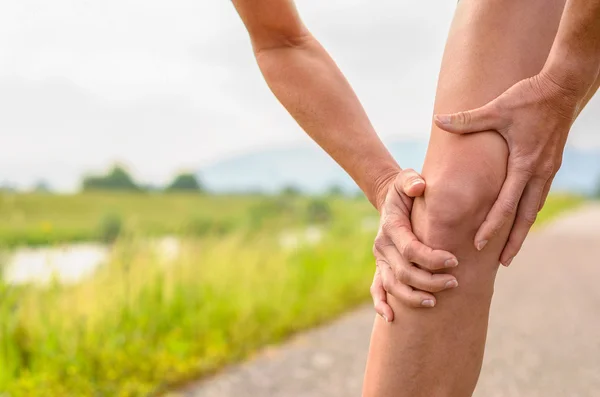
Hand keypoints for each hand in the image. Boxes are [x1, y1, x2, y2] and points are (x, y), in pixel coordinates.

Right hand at [371, 169, 458, 321]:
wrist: (391, 200)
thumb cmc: (406, 189)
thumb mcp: (407, 178)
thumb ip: (412, 180)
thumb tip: (418, 187)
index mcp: (391, 226)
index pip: (410, 248)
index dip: (431, 258)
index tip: (454, 260)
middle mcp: (382, 245)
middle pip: (403, 271)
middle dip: (429, 280)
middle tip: (454, 283)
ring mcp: (380, 259)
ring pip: (392, 284)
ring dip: (411, 296)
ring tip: (433, 302)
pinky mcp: (381, 267)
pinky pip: (376, 289)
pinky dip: (381, 304)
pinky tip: (392, 319)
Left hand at [434, 71, 581, 265]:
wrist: (563, 86)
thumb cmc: (529, 97)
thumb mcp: (496, 108)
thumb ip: (466, 119)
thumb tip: (437, 120)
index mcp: (525, 164)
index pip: (506, 204)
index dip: (493, 226)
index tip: (480, 245)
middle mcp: (540, 172)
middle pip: (526, 216)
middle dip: (514, 241)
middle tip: (503, 263)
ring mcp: (548, 169)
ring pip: (535, 207)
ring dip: (523, 229)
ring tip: (513, 247)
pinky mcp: (551, 164)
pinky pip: (538, 195)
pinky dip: (529, 211)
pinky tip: (520, 217)